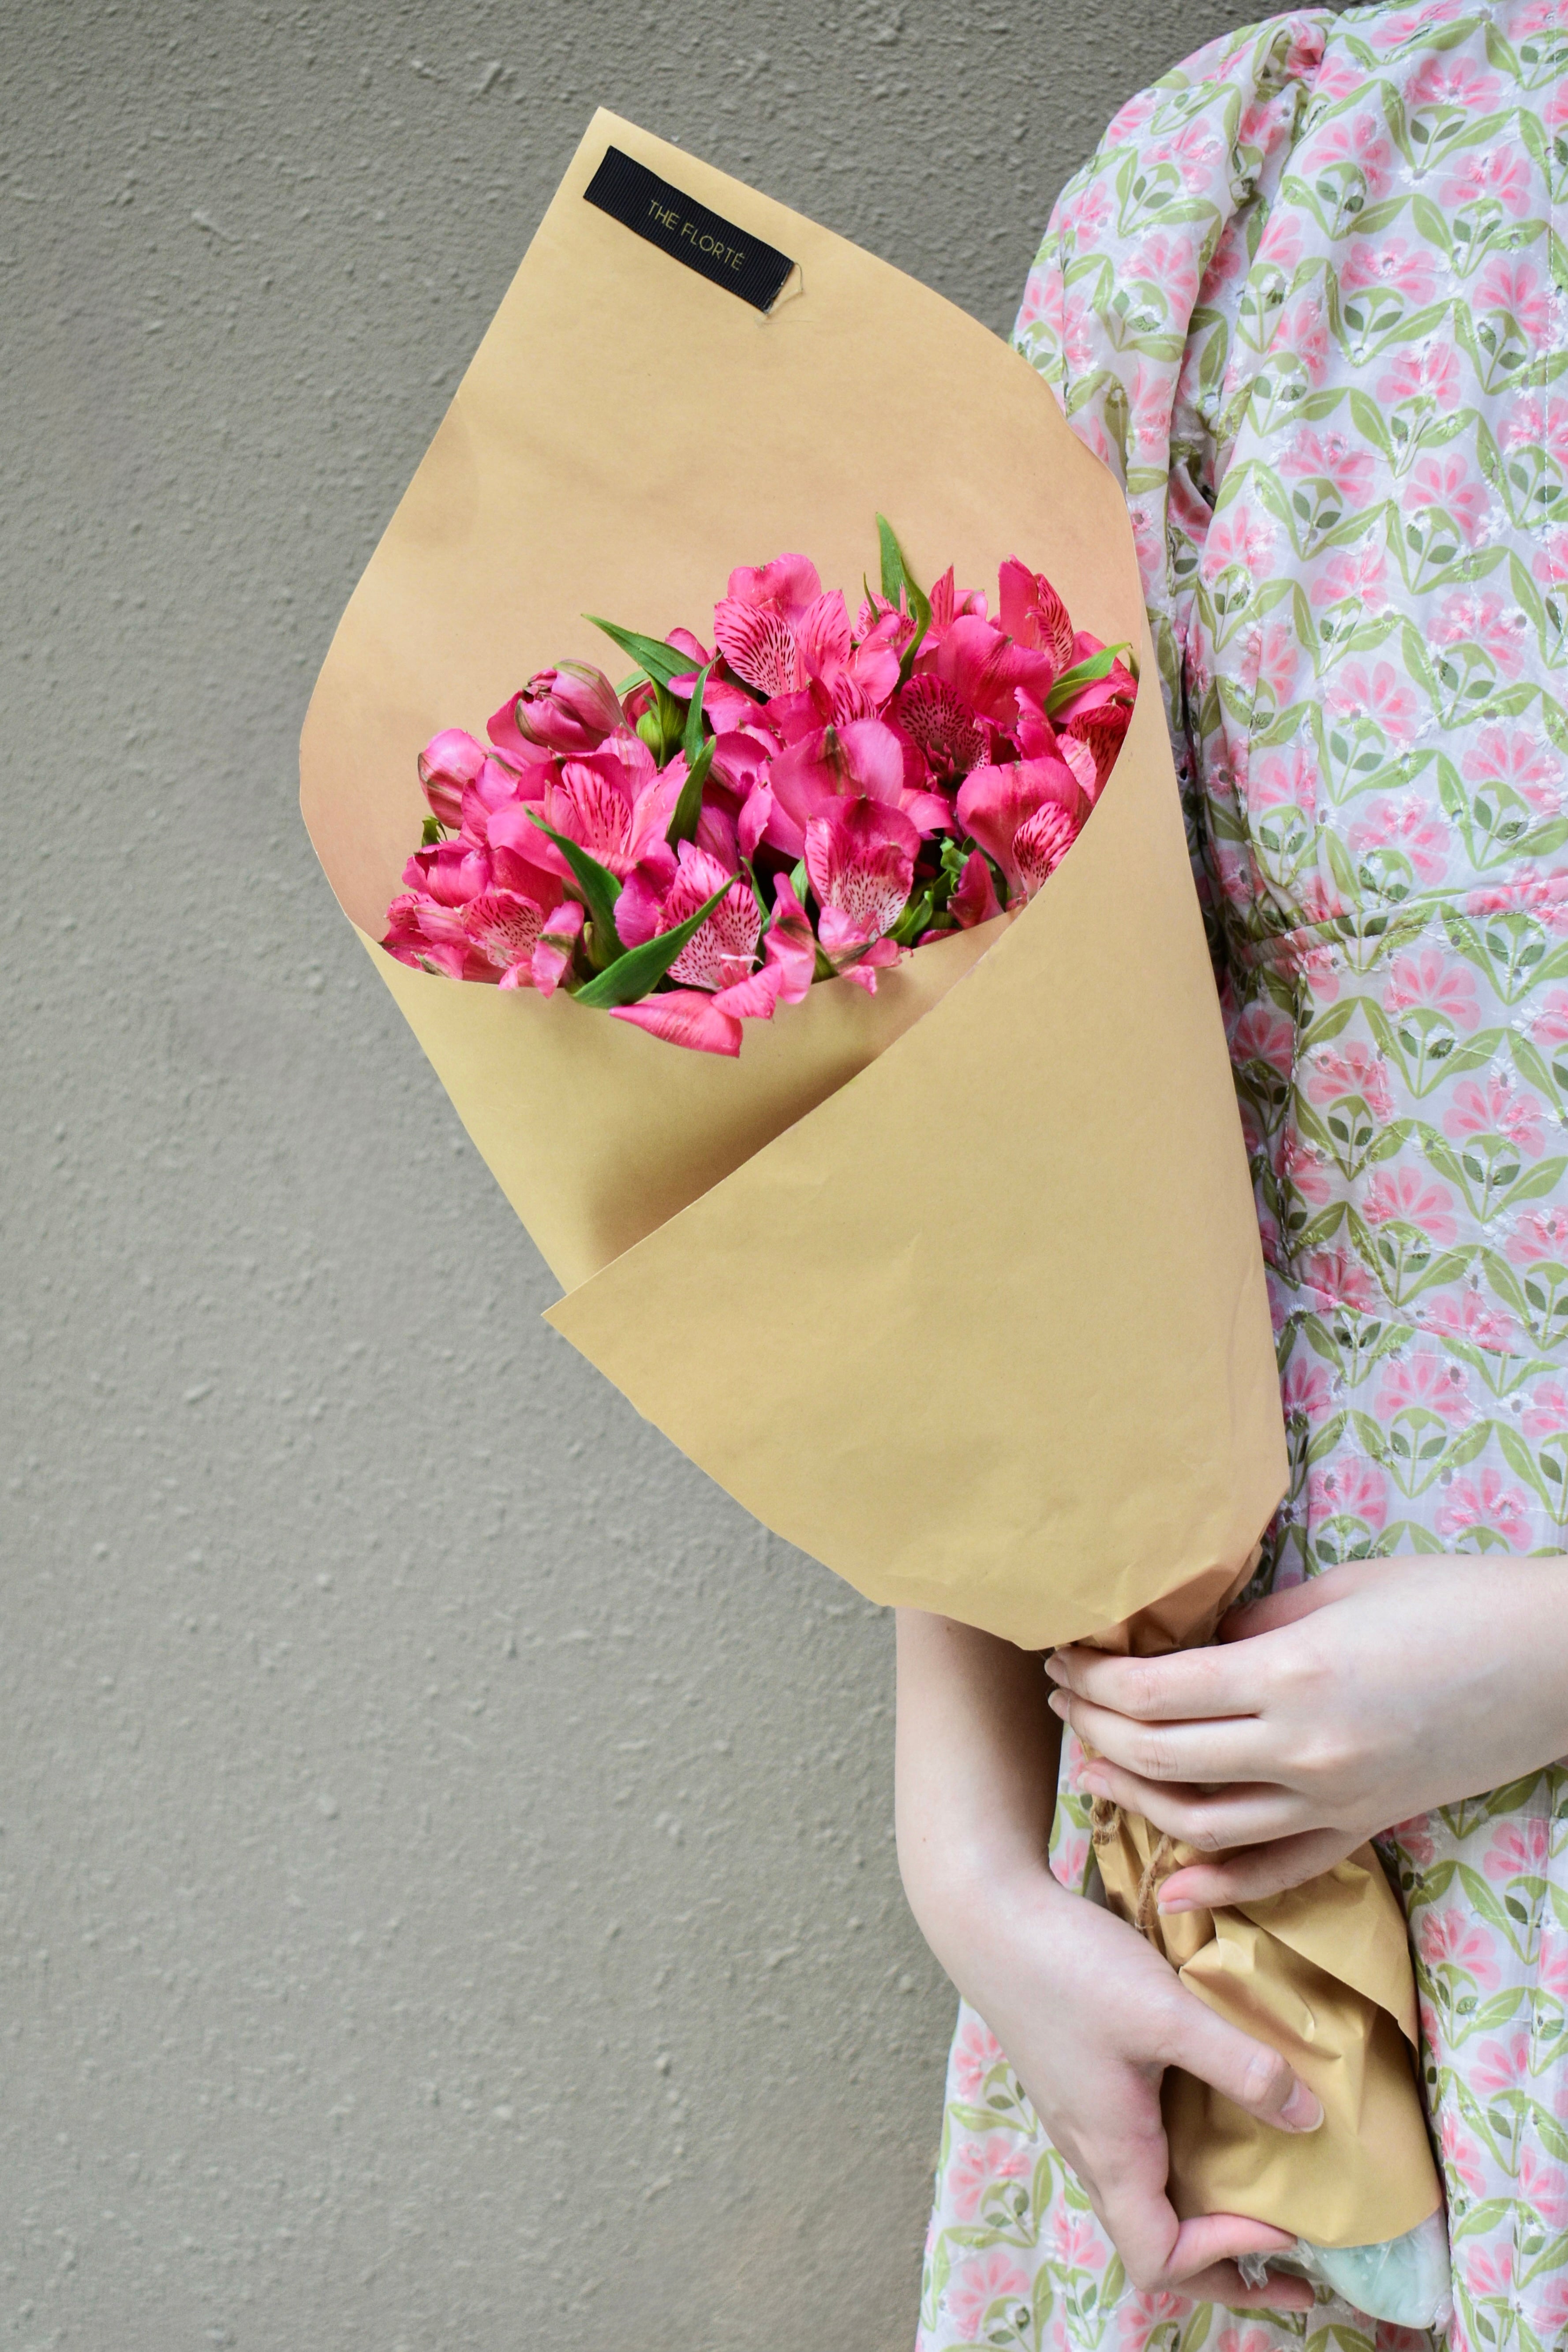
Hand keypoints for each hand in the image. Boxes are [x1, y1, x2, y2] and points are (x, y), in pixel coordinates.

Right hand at [933, 1853, 1322, 2310]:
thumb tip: (1309, 2119)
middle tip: (1293, 2267)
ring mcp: (1081, 2120)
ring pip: (1143, 2202)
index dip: (1226, 2259)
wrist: (990, 1918)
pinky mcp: (1079, 2087)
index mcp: (1112, 2152)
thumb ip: (1239, 2065)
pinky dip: (1182, 2169)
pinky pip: (1134, 2157)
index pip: (1161, 2262)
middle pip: (1154, 2247)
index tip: (1280, 2223)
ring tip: (1261, 2199)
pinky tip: (1209, 2121)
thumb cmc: (1069, 1968)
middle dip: (1225, 2270)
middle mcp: (1092, 2152)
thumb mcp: (1164, 2012)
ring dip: (1203, 2218)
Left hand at [1045, 1554, 1567, 1908]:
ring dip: (1133, 1800)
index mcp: (1288, 1676)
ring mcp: (1334, 1799)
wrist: (1550, 1660)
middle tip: (1063, 1698)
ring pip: (1201, 1824)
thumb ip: (1253, 1629)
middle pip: (1160, 1758)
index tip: (1062, 1656)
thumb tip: (1192, 1650)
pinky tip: (1170, 1887)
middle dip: (1094, 1728)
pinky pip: (1276, 1869)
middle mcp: (1301, 1750)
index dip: (1093, 1678)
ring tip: (1093, 1767)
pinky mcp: (1365, 1825)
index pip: (1153, 1694)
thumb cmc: (1445, 1601)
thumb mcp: (1335, 1592)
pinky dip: (1217, 1886)